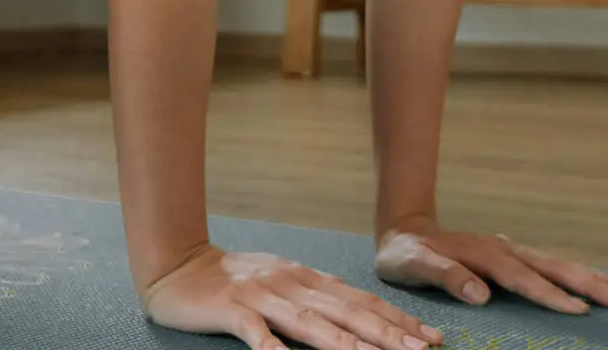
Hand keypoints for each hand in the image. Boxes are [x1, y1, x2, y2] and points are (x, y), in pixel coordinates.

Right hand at [143, 245, 444, 349]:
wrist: (179, 265)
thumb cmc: (235, 281)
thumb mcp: (283, 281)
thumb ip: (317, 298)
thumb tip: (362, 319)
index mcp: (306, 278)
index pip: (360, 301)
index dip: (396, 319)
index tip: (429, 337)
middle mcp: (290, 283)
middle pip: (344, 311)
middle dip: (386, 333)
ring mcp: (260, 296)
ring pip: (308, 322)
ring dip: (343, 343)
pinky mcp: (230, 310)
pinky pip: (254, 332)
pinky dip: (272, 347)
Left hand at [375, 220, 607, 315]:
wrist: (402, 231)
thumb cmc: (405, 254)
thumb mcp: (413, 266)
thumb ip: (445, 276)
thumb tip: (480, 293)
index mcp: (483, 254)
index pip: (523, 279)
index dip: (551, 295)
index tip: (580, 310)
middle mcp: (503, 249)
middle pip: (553, 267)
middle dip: (589, 283)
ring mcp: (510, 251)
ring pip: (557, 264)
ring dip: (590, 277)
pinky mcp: (511, 257)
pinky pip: (550, 266)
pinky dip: (576, 273)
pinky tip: (595, 281)